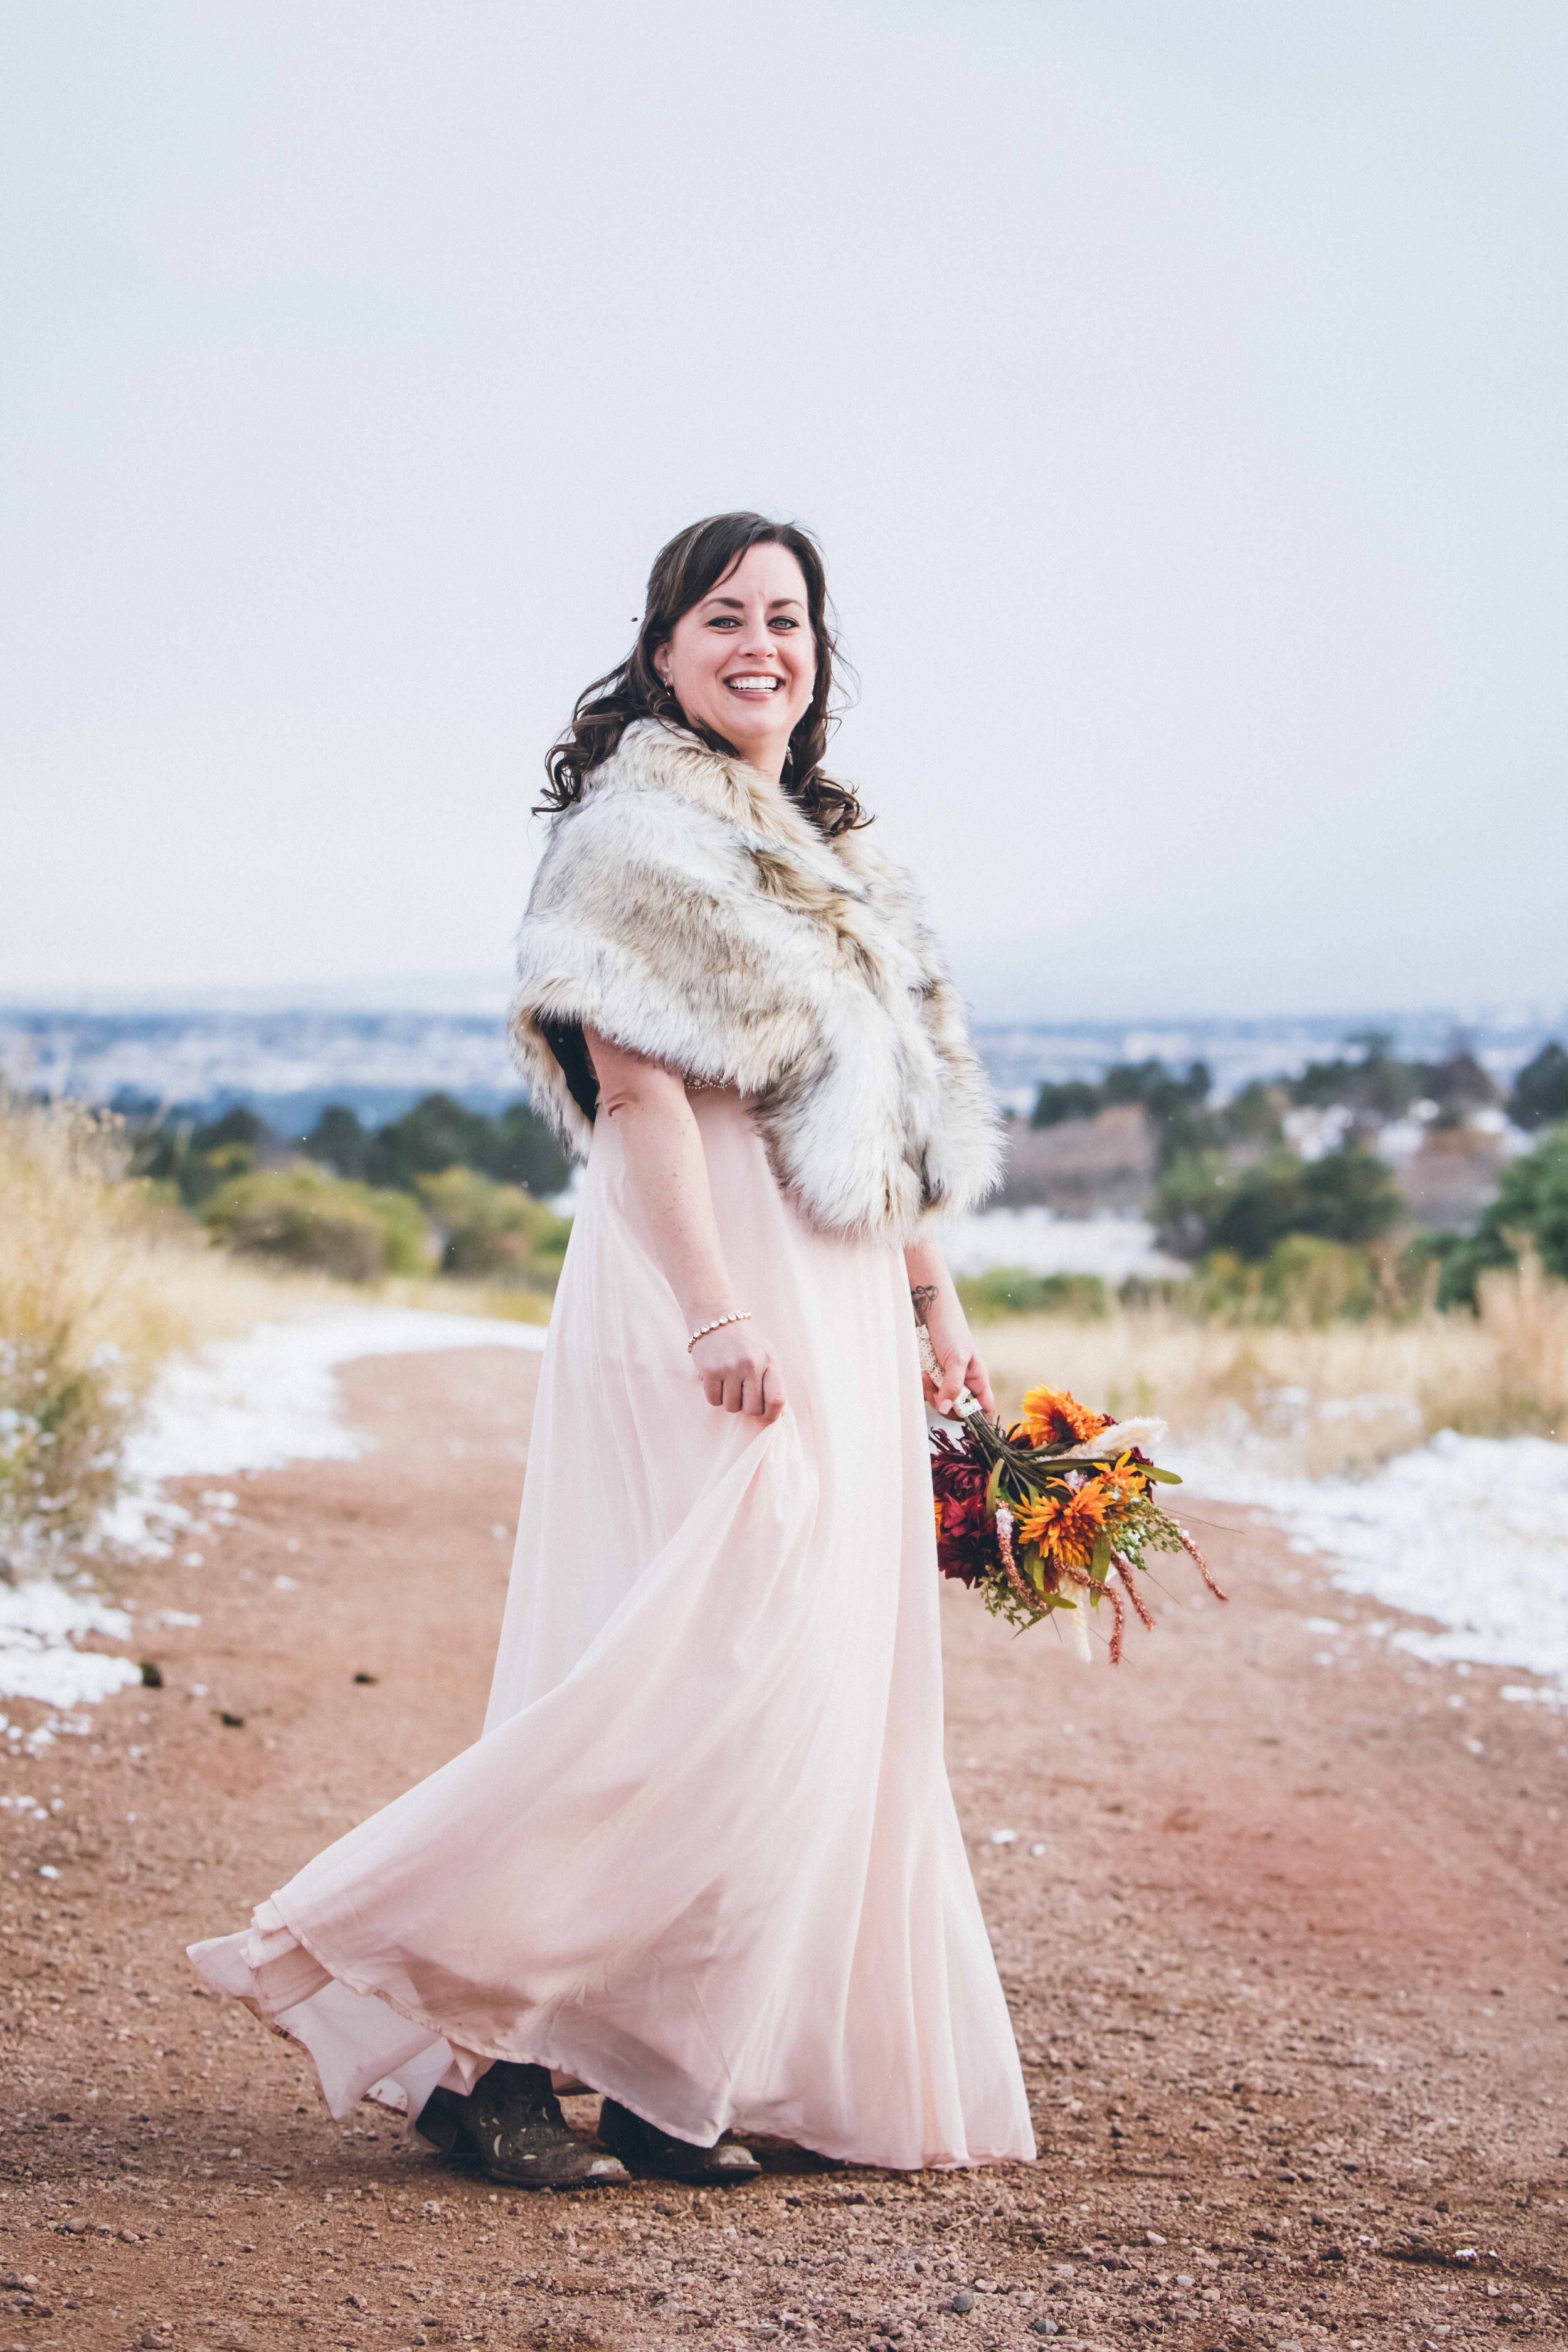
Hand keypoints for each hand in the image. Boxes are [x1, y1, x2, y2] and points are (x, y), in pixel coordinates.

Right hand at [689, 1320, 783, 1420]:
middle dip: (748, 1408)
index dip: (772, 1415)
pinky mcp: (709, 1371)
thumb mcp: (766, 1354)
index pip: (776, 1399)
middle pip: (752, 1409)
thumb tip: (778, 1414)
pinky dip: (715, 1396)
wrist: (716, 1319)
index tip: (766, 1416)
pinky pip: (713, 1401)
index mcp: (769, 1361)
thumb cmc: (745, 1342)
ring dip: (730, 1401)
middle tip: (744, 1395)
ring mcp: (729, 1368)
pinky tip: (718, 1382)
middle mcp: (750, 1365)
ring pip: (731, 1407)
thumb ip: (772, 1381)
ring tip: (730, 1383)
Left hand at [916, 1286, 994, 1418]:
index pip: (984, 1407)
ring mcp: (948, 1380)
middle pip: (959, 1409)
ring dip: (931, 1393)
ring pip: (941, 1401)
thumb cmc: (951, 1331)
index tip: (962, 1419)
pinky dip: (924, 1385)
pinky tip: (922, 1373)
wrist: (932, 1312)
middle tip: (936, 1391)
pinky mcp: (934, 1376)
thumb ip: (954, 1385)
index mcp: (978, 1379)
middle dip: (946, 1404)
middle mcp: (965, 1382)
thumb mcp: (956, 1358)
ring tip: (926, 1375)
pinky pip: (929, 1391)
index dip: (978, 1419)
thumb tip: (948, 1408)